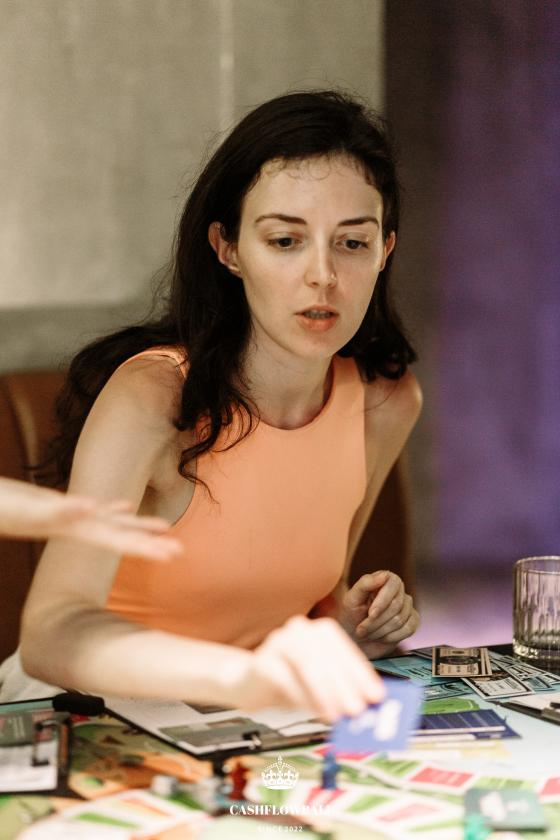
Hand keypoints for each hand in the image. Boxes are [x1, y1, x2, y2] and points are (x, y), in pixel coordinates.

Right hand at [0, 478, 180, 561]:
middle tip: (179, 552)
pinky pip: (89, 508)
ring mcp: (67, 518)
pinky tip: (123, 507)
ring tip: (164, 527)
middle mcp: (75, 525)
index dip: (144, 546)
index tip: (170, 555)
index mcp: (74, 530)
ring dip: (135, 525)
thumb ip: (62, 511)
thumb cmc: (4, 511)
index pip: (117, 540)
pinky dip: (108, 508)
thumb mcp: (36, 511)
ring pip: (108, 522)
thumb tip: (93, 509)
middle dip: (147, 543)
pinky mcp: (54, 507)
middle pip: (118, 535)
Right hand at [220, 615, 384, 721]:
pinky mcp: (261, 661)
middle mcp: (300, 629)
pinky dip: (300, 696)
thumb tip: (365, 709)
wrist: (247, 683)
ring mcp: (278, 641)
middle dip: (345, 686)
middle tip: (357, 711)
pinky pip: (284, 678)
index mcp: (319, 631)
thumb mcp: (319, 688)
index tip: (376, 696)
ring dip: (324, 691)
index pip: (345, 649)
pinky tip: (311, 711)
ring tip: (336, 716)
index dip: (361, 673)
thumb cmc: (289, 684)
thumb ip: (340, 692)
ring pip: (306, 662)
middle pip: (326, 656)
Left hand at [339, 570, 418, 658]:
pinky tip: (381, 636)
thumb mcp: (351, 599)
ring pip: (400, 619)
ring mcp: (407, 606)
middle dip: (376, 621)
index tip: (370, 614)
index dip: (382, 602)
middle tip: (361, 629)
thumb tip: (384, 575)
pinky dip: (391, 637)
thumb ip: (365, 584)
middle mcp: (398, 590)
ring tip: (368, 633)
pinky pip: (408, 629)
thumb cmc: (351, 616)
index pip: (393, 585)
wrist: (355, 639)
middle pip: (396, 605)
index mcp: (385, 579)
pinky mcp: (412, 621)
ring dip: (380, 631)